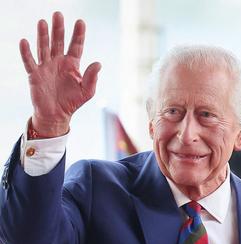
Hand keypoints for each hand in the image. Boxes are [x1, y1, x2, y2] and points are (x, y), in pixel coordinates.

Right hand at [19, 11, 100, 136]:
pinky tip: (25, 41)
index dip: (78, 34)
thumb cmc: (73, 102)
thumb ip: (92, 77)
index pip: (76, 46)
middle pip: (58, 42)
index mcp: (72, 64)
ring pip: (44, 48)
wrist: (56, 115)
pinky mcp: (35, 74)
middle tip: (58, 14)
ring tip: (43, 22)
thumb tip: (98, 63)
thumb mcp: (87, 91)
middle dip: (58, 28)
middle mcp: (58, 62)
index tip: (80, 22)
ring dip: (43, 35)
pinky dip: (26, 52)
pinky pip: (29, 61)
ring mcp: (46, 67)